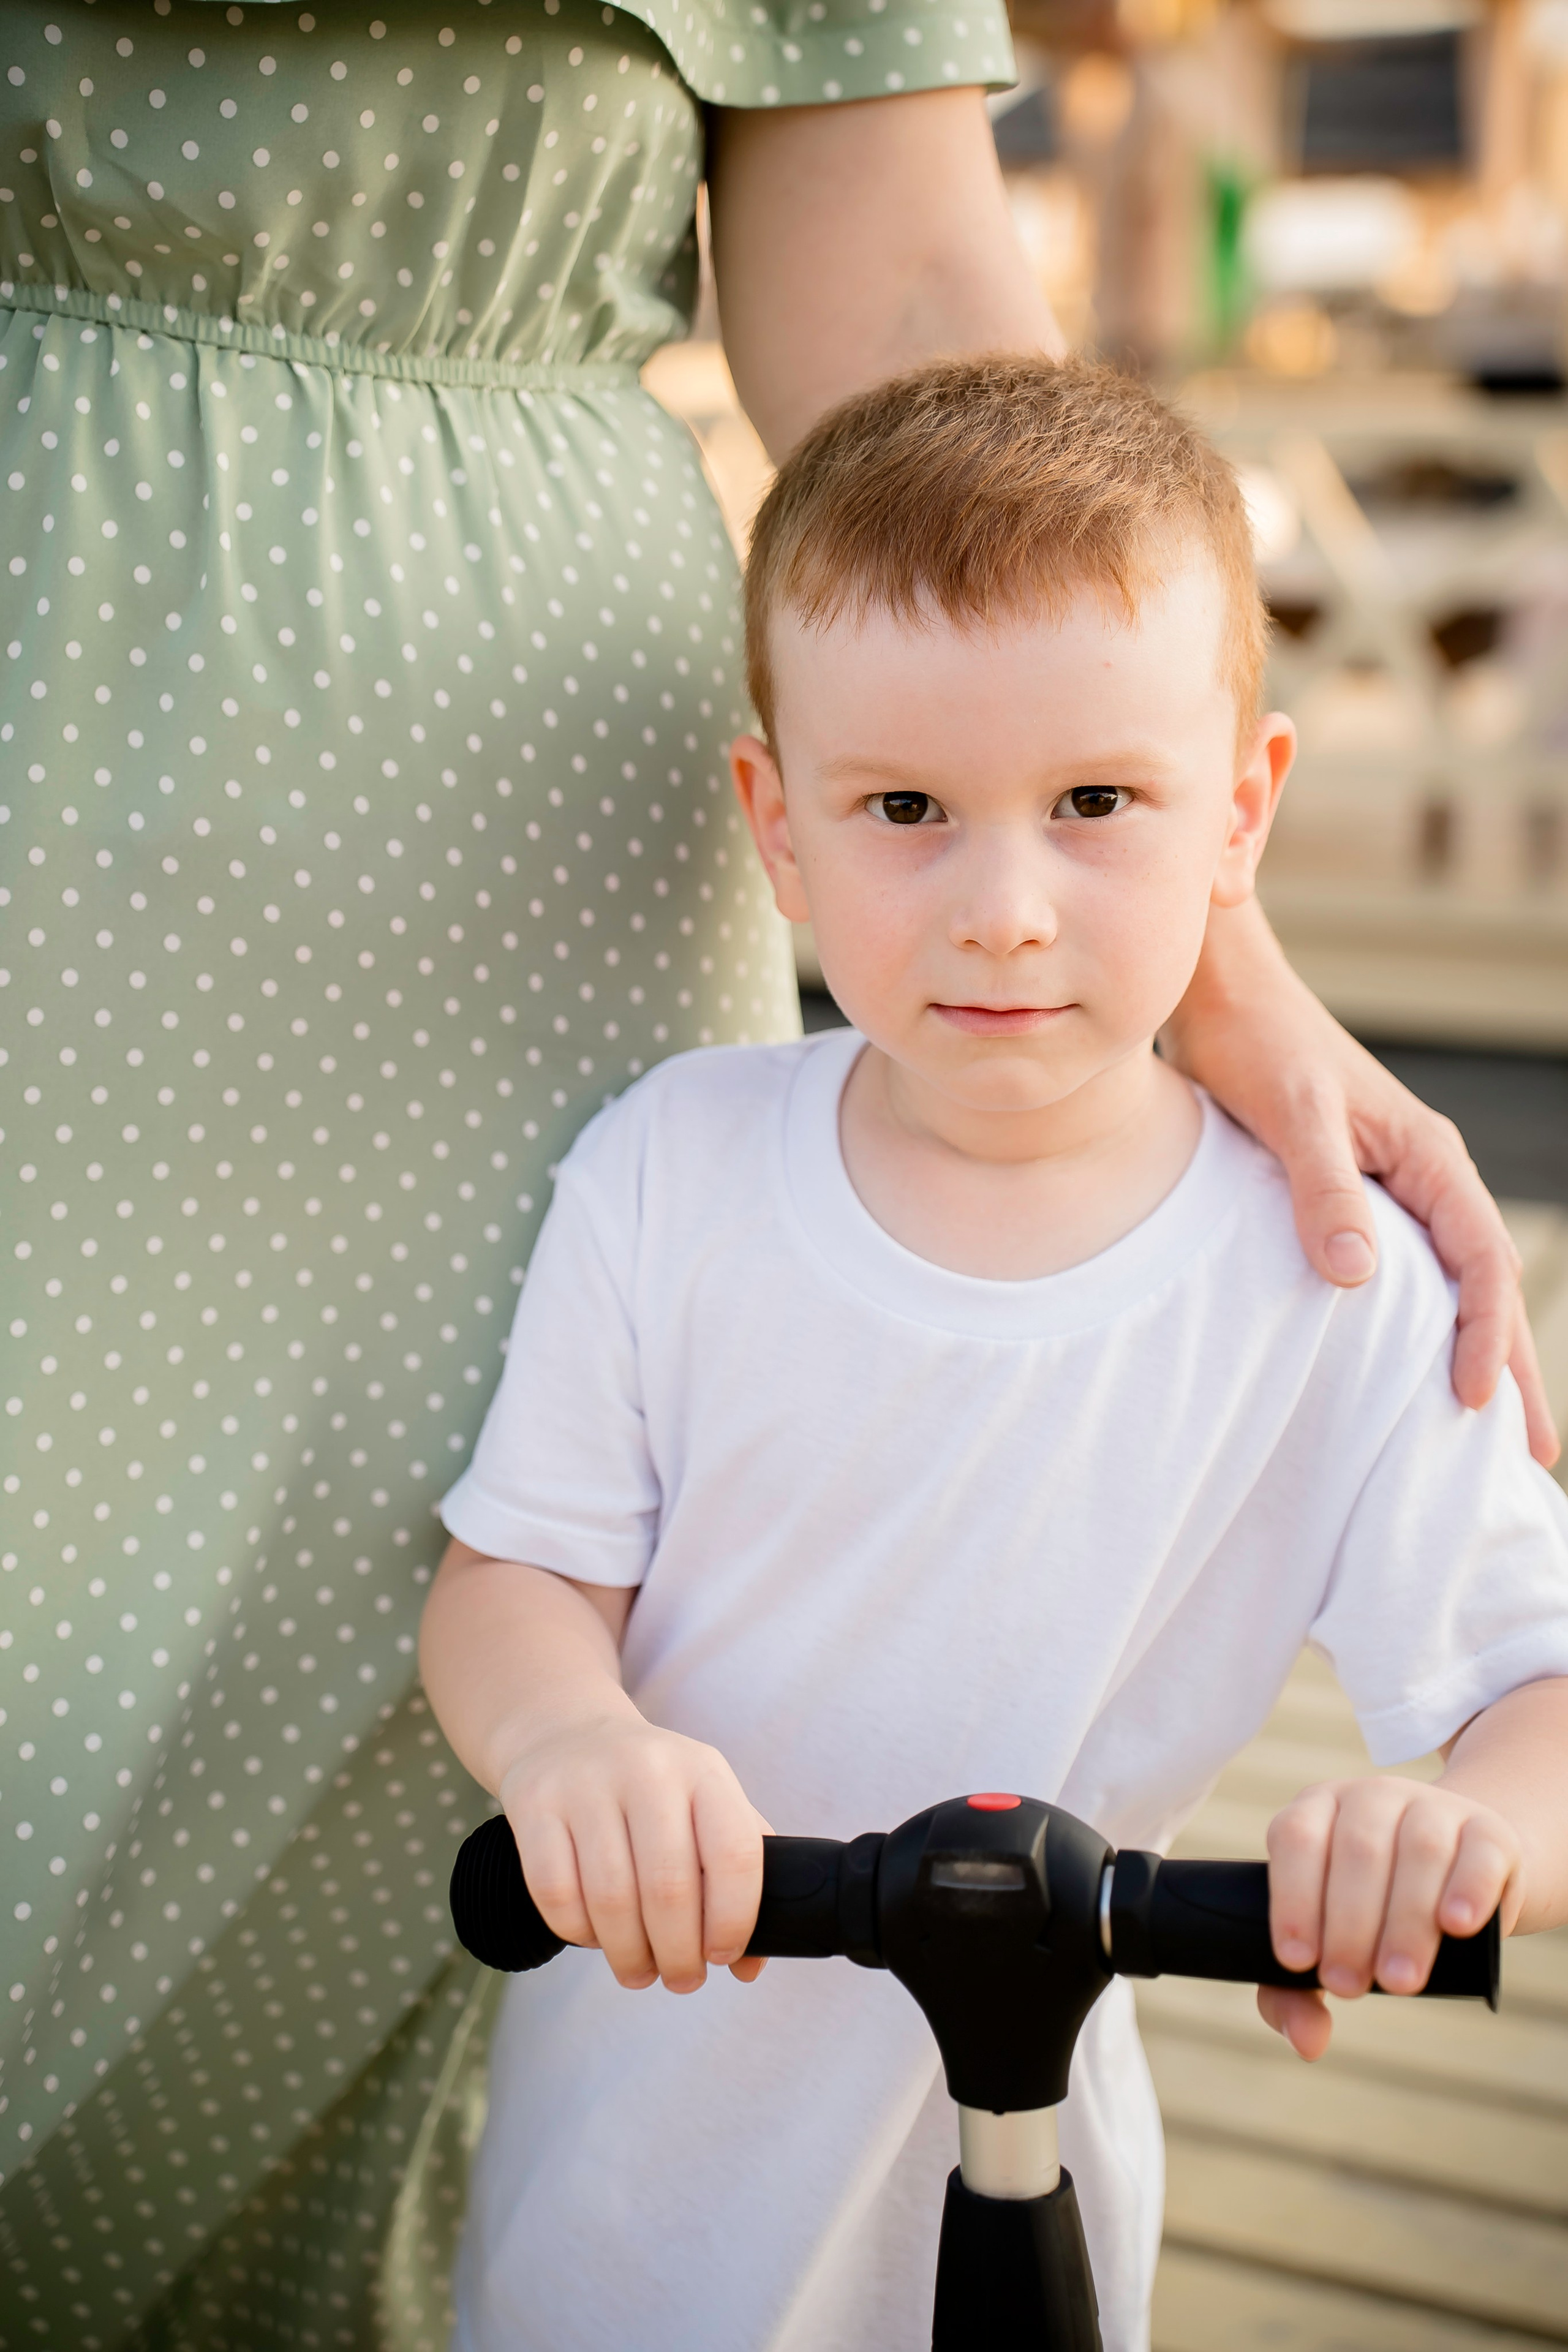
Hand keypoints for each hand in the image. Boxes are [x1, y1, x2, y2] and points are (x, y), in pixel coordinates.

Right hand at [499, 1715, 769, 1994]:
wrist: (568, 1735)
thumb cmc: (652, 1791)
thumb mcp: (706, 1806)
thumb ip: (739, 1876)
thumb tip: (749, 1967)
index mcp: (704, 1771)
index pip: (735, 1853)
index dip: (734, 1920)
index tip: (723, 1955)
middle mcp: (648, 1769)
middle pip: (669, 1889)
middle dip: (679, 1955)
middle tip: (681, 1980)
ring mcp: (586, 1784)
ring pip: (611, 1899)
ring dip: (630, 1955)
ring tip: (639, 1971)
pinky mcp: (535, 1804)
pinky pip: (556, 1894)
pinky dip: (578, 1933)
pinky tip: (594, 1937)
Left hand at [1167, 899, 1558, 1468]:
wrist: (1221, 995)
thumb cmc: (1256, 1043)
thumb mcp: (1291, 1113)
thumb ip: (1324, 1188)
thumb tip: (1358, 1275)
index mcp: (1429, 1158)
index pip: (1480, 1263)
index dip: (1483, 1337)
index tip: (1470, 1405)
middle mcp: (1424, 1176)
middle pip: (1486, 1284)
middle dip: (1511, 1369)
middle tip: (1534, 1458)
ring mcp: (1392, 1187)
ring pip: (1453, 1283)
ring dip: (1474, 1352)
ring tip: (1488, 1433)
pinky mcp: (1352, 1195)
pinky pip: (1408, 1274)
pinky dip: (1423, 1325)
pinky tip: (1407, 1370)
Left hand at [1257, 1775, 1521, 2060]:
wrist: (1462, 1871)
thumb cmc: (1374, 1913)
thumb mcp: (1329, 1939)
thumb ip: (1297, 1992)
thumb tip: (1307, 2044)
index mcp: (1318, 1810)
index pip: (1296, 1841)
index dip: (1292, 1899)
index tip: (1295, 1961)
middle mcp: (1371, 1798)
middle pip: (1357, 1851)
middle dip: (1349, 1926)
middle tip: (1348, 1987)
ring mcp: (1432, 1807)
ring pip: (1418, 1851)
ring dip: (1406, 1920)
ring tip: (1398, 1980)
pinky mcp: (1487, 1831)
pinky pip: (1478, 1852)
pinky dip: (1468, 1889)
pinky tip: (1456, 1925)